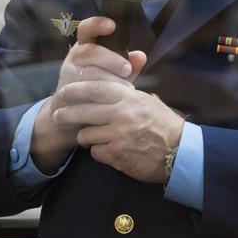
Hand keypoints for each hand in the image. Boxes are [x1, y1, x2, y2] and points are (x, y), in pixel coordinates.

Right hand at [31, 16, 144, 170]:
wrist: (72, 116)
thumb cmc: (98, 89)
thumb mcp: (114, 75)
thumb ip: (127, 65)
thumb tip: (141, 55)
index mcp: (86, 46)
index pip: (86, 29)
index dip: (97, 24)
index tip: (112, 25)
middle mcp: (75, 58)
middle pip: (90, 51)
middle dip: (111, 59)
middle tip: (127, 70)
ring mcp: (68, 75)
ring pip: (89, 73)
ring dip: (110, 80)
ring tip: (127, 88)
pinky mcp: (66, 93)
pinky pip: (84, 92)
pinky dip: (101, 96)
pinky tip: (114, 101)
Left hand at [56, 82, 182, 182]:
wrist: (179, 152)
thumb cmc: (163, 125)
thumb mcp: (146, 102)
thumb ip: (126, 93)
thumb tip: (105, 83)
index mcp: (129, 97)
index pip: (95, 88)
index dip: (76, 89)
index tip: (63, 92)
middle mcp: (122, 114)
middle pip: (83, 112)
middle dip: (66, 114)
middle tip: (57, 116)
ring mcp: (118, 135)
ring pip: (86, 134)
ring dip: (87, 137)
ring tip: (93, 138)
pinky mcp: (117, 155)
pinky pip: (95, 152)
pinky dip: (99, 153)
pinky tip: (109, 151)